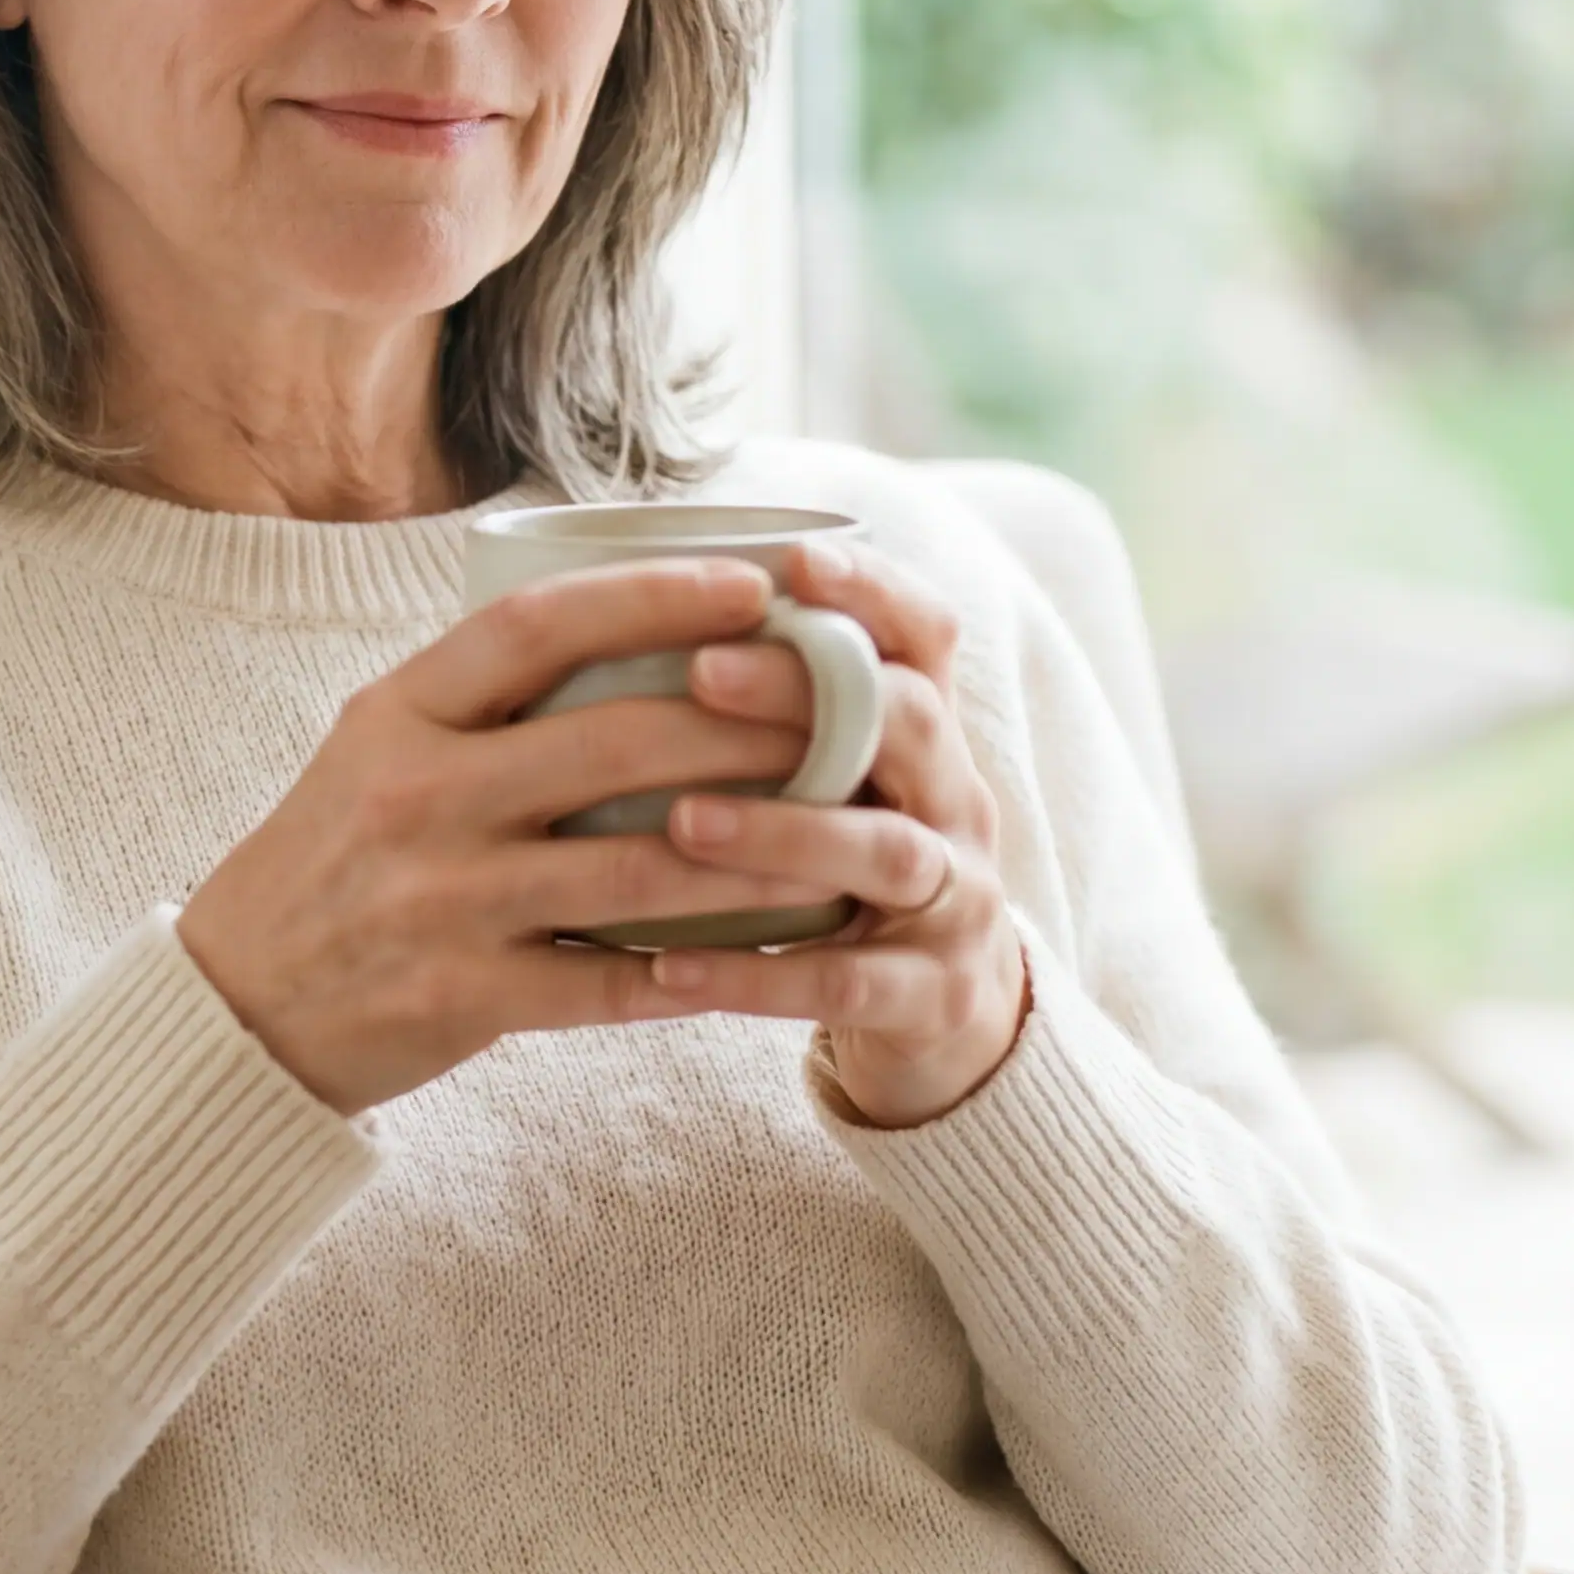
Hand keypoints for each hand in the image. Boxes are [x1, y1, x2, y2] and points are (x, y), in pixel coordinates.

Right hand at [176, 559, 879, 1113]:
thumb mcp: (376, 746)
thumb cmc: (332, 857)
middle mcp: (417, 795)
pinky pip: (615, 982)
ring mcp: (442, 901)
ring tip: (844, 837)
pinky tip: (775, 958)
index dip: (650, 596)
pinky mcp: (467, 996)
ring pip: (639, 868)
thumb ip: (482, 698)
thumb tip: (635, 622)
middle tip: (839, 712)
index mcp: (397, 714)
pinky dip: (705, 972)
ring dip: (760, 854)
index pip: (534, 626)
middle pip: (613, 742)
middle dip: (746, 725)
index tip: (752, 583)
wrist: (238, 1003)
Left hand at [644, 537, 1027, 1129]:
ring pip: (888, 853)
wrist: (942, 1014)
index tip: (796, 559)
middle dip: (809, 694)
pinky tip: (669, 968)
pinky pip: (849, 984)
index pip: (926, 633)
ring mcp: (957, 900)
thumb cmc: (838, 859)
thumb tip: (616, 600)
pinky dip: (757, 977)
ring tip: (683, 822)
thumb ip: (766, 706)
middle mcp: (956, 800)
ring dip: (784, 831)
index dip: (873, 589)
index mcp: (925, 731)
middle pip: (913, 724)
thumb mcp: (830, 772)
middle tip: (702, 672)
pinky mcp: (933, 997)